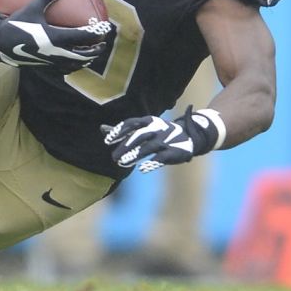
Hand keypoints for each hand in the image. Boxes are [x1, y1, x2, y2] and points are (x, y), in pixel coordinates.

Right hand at [0, 0, 108, 73]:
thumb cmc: (16, 23)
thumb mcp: (32, 7)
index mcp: (56, 37)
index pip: (83, 36)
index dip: (96, 33)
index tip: (105, 28)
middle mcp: (56, 52)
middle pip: (83, 54)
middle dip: (95, 50)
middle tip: (102, 43)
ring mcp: (50, 62)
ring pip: (75, 64)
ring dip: (86, 60)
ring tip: (91, 54)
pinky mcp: (44, 66)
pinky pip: (63, 69)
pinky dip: (72, 66)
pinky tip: (72, 62)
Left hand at [102, 108, 221, 172]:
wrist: (189, 137)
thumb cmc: (159, 133)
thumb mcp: (142, 129)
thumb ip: (123, 130)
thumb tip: (101, 129)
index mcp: (148, 121)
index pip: (131, 124)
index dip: (119, 131)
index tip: (107, 141)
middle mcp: (156, 128)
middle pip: (138, 136)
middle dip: (125, 146)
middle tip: (113, 158)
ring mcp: (166, 140)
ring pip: (148, 147)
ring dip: (135, 155)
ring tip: (122, 163)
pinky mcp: (174, 152)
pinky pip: (162, 158)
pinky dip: (153, 163)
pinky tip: (143, 169)